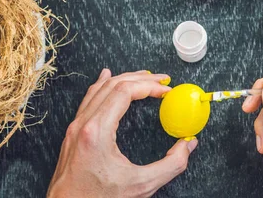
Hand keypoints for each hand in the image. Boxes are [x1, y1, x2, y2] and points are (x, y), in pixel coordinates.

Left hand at [47, 69, 197, 197]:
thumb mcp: (141, 186)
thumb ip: (171, 165)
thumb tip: (188, 145)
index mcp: (97, 131)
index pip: (124, 92)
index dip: (148, 86)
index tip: (166, 89)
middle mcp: (83, 124)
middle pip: (113, 85)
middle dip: (140, 79)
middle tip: (161, 79)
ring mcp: (75, 126)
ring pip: (99, 89)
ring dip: (123, 79)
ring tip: (143, 76)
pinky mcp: (73, 132)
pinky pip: (88, 99)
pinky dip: (102, 85)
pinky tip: (107, 77)